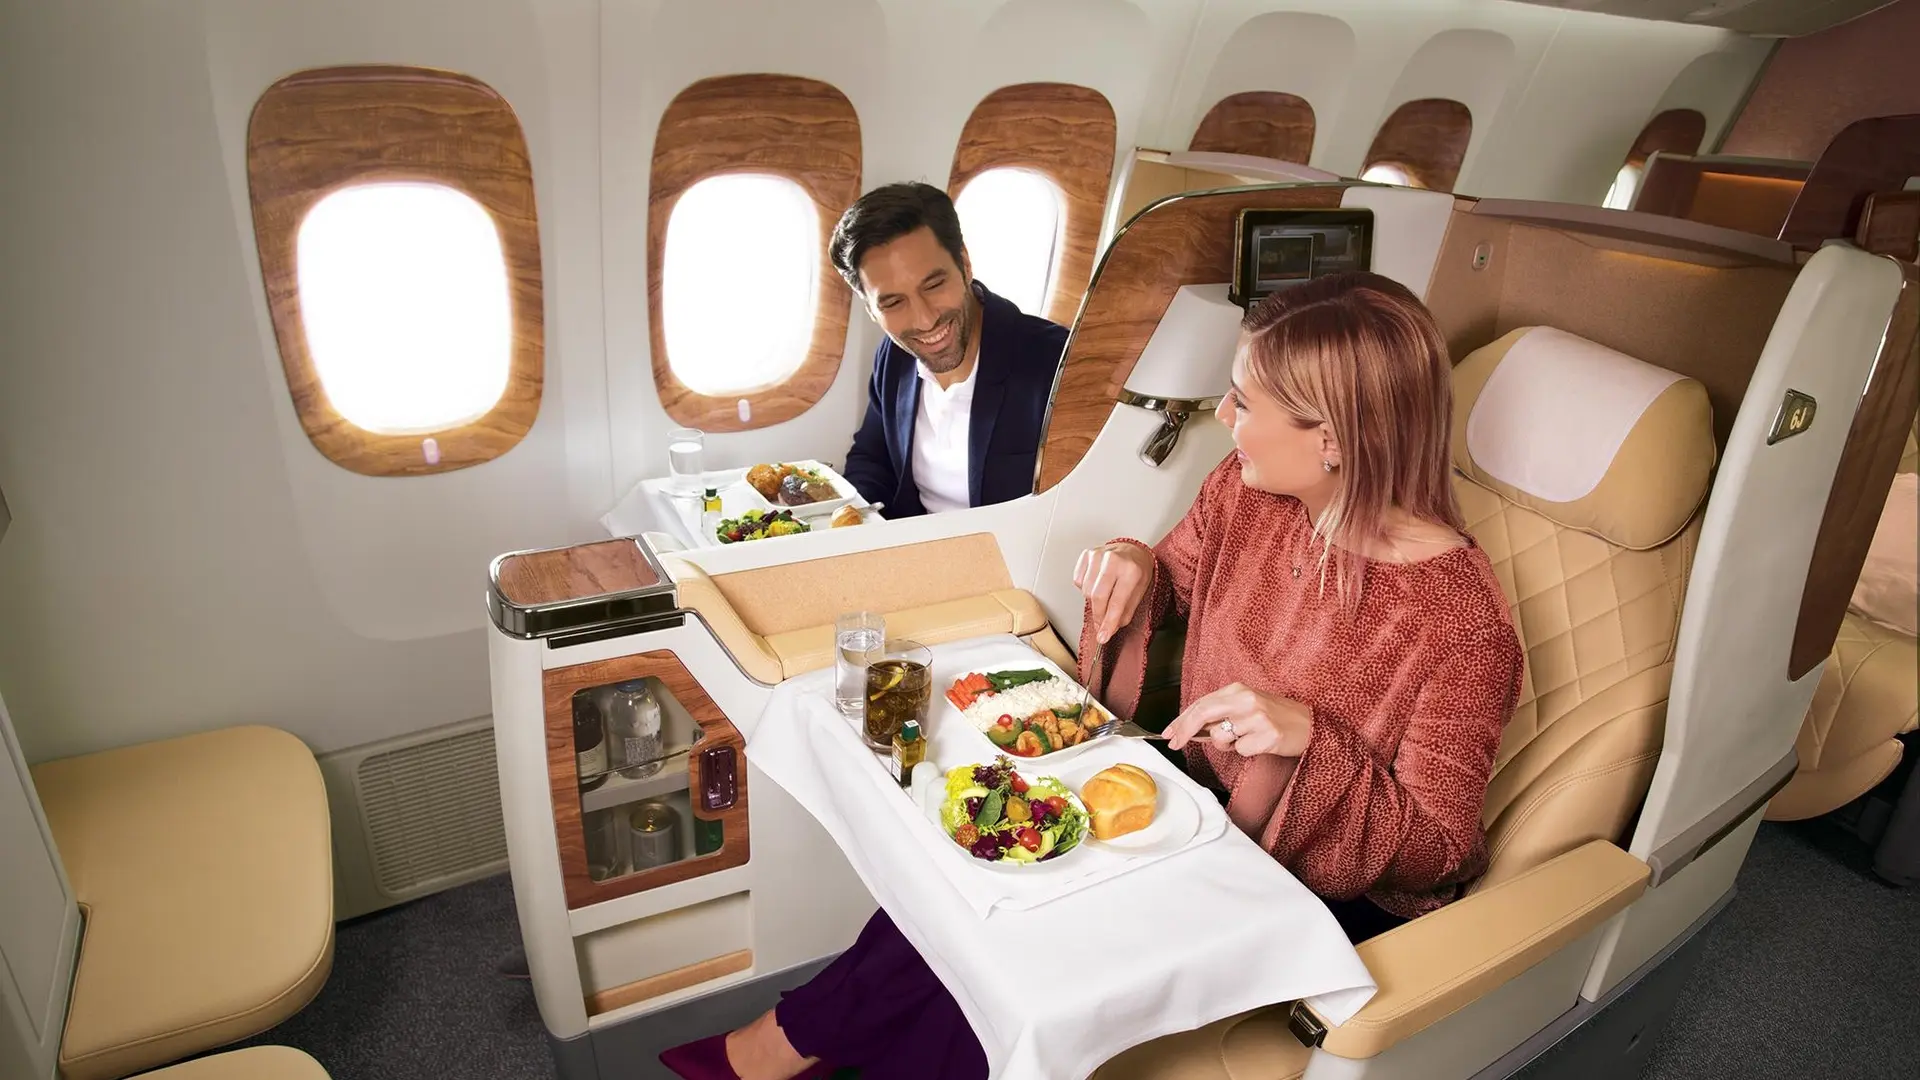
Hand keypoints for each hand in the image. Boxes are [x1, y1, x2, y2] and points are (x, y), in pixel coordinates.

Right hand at [1073, 543, 1152, 643]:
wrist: (1132, 549)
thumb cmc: (1138, 569)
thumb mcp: (1140, 591)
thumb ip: (1126, 611)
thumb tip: (1110, 628)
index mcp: (1131, 570)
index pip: (1116, 603)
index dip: (1108, 622)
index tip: (1103, 636)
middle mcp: (1113, 560)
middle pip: (1097, 597)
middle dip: (1098, 616)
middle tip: (1100, 625)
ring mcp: (1098, 555)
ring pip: (1086, 590)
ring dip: (1093, 601)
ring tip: (1104, 597)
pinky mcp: (1087, 554)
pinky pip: (1078, 580)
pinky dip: (1085, 588)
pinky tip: (1096, 584)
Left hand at [1164, 683, 1313, 757]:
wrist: (1309, 724)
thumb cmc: (1275, 716)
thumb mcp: (1245, 706)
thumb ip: (1220, 713)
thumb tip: (1191, 729)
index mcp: (1237, 689)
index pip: (1200, 704)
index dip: (1181, 720)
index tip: (1168, 733)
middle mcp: (1246, 700)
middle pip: (1203, 714)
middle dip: (1184, 731)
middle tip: (1173, 744)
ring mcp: (1257, 717)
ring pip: (1221, 738)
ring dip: (1227, 745)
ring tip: (1246, 738)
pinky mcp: (1267, 735)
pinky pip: (1241, 750)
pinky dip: (1246, 751)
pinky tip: (1260, 743)